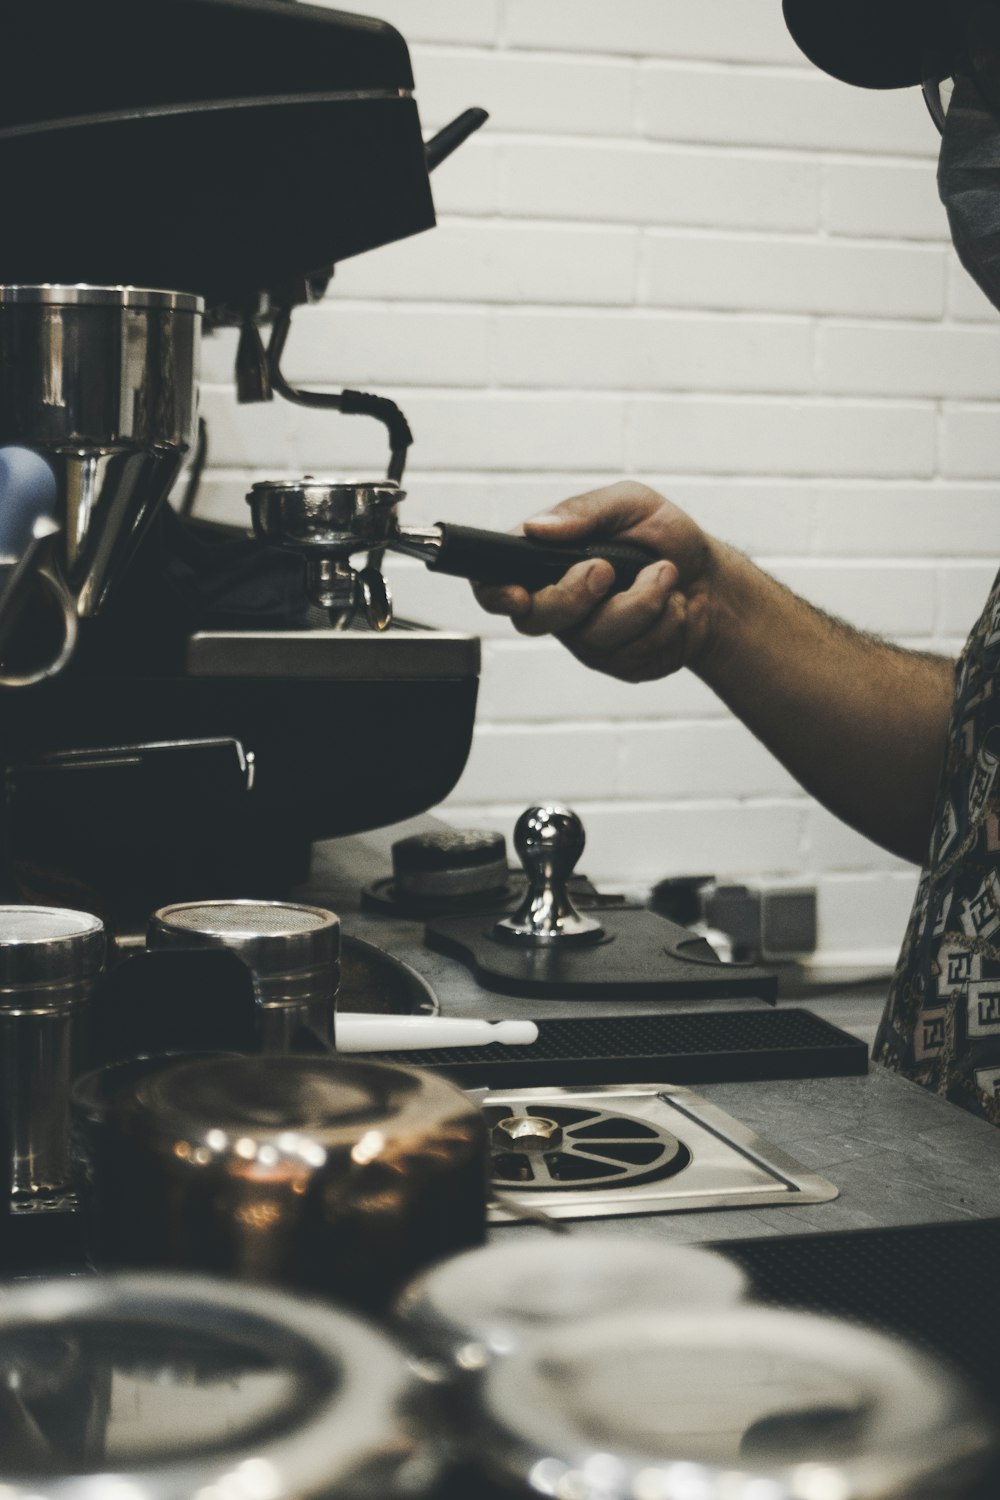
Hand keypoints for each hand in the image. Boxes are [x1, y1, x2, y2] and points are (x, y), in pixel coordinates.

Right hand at [473, 481, 719, 682]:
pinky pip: (630, 654)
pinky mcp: (617, 663)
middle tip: (606, 569)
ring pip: (594, 637)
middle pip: (535, 619)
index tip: (518, 594)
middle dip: (574, 596)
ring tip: (666, 575)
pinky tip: (673, 607)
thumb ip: (583, 511)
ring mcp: (585, 638)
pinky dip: (662, 624)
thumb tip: (537, 527)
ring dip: (641, 601)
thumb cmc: (666, 537)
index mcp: (546, 561)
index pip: (493, 582)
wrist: (713, 581)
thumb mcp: (630, 504)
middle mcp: (558, 603)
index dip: (494, 593)